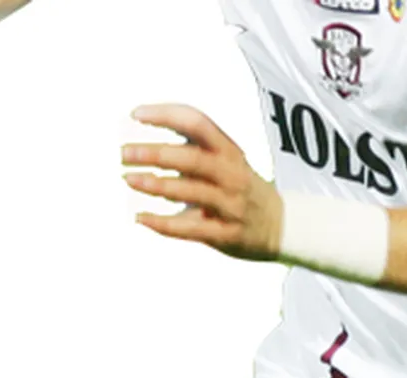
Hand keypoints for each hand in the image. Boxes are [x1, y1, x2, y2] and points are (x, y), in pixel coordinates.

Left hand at [122, 104, 282, 260]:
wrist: (283, 226)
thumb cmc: (240, 188)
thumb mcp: (227, 160)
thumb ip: (194, 147)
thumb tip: (146, 135)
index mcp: (229, 151)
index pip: (197, 122)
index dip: (166, 115)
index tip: (136, 114)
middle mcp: (232, 175)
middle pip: (190, 157)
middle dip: (154, 153)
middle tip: (124, 153)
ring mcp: (230, 205)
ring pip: (189, 191)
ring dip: (155, 184)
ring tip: (129, 179)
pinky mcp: (225, 234)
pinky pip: (189, 228)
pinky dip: (162, 223)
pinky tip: (139, 217)